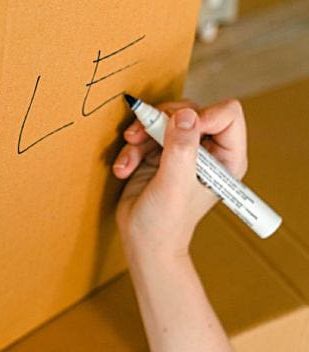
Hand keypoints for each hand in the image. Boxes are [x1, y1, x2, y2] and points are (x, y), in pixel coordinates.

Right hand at [113, 98, 247, 257]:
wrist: (143, 241)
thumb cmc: (166, 223)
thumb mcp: (175, 184)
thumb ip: (182, 147)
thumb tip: (186, 114)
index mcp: (226, 158)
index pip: (227, 115)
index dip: (202, 115)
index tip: (176, 129)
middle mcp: (207, 151)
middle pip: (190, 110)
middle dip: (161, 121)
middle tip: (140, 134)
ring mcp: (182, 151)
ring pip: (163, 119)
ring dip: (140, 136)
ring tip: (127, 158)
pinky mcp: (159, 153)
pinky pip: (145, 133)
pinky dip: (130, 149)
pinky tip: (124, 169)